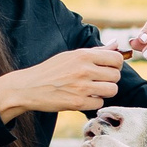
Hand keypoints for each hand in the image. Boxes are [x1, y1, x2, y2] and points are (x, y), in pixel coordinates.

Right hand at [0, 46, 124, 121]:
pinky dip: (94, 102)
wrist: (29, 87)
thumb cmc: (51, 70)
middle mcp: (84, 69)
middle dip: (110, 79)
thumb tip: (117, 44)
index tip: (107, 68)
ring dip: (105, 91)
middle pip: (116, 75)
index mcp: (83, 55)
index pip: (116, 58)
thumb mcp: (71, 56)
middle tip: (99, 80)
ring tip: (93, 90)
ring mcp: (82, 87)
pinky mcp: (78, 103)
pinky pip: (99, 103)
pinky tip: (84, 98)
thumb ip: (96, 51)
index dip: (115, 64)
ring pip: (112, 90)